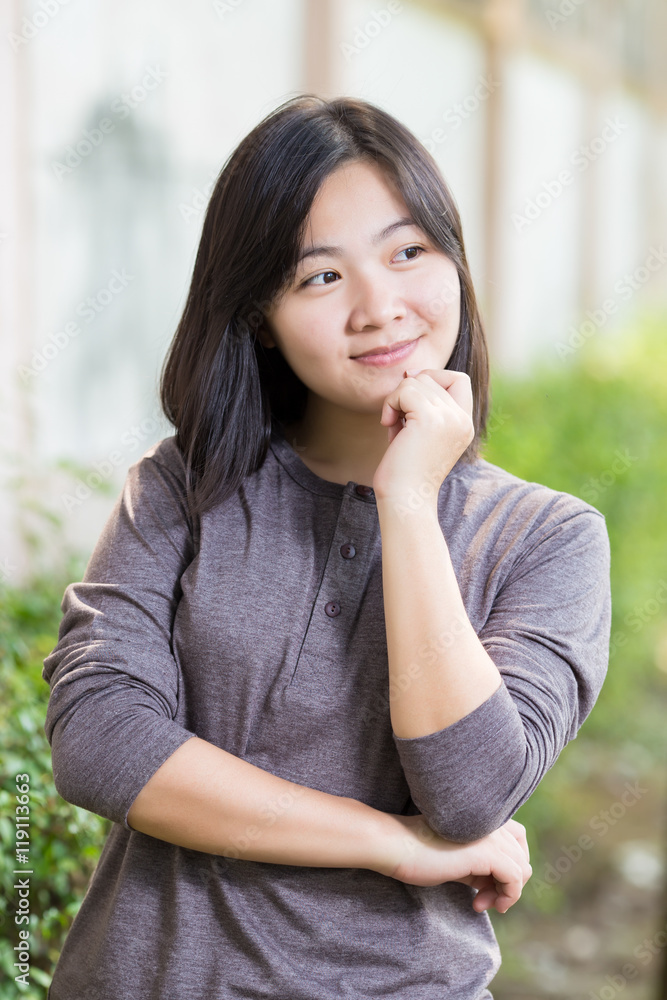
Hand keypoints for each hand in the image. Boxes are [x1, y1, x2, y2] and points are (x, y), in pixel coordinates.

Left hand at [372, 369, 474, 503]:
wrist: (405, 499)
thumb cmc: (405, 470)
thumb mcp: (420, 433)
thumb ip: (421, 405)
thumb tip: (410, 373)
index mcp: (464, 424)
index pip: (459, 379)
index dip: (433, 378)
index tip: (410, 398)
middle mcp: (462, 420)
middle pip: (431, 377)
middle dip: (407, 393)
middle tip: (398, 420)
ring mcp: (449, 418)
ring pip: (416, 381)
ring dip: (396, 399)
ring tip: (394, 426)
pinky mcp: (430, 419)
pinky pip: (404, 390)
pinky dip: (390, 403)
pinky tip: (388, 425)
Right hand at [375, 813, 531, 914]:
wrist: (396, 846)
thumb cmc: (419, 853)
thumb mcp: (457, 860)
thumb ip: (479, 866)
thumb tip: (499, 887)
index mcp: (484, 819)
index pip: (517, 841)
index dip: (508, 868)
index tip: (485, 889)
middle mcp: (492, 823)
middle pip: (522, 856)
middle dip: (507, 884)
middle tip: (484, 900)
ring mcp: (491, 835)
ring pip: (522, 869)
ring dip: (506, 894)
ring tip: (481, 903)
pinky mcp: (488, 852)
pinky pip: (514, 879)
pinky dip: (506, 897)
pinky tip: (479, 904)